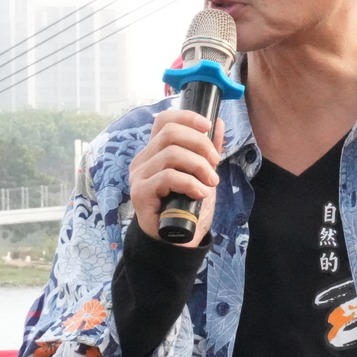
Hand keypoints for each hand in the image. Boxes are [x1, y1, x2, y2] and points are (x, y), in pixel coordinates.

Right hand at [129, 110, 224, 246]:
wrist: (177, 240)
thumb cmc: (187, 206)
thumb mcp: (202, 174)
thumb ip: (207, 150)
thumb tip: (218, 122)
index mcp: (156, 151)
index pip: (164, 120)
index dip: (186, 117)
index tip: (208, 126)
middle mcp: (143, 160)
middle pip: (170, 133)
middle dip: (200, 144)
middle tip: (215, 163)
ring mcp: (139, 176)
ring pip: (171, 154)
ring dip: (199, 167)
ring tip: (211, 183)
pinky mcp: (140, 192)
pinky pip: (168, 176)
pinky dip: (190, 183)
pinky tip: (200, 194)